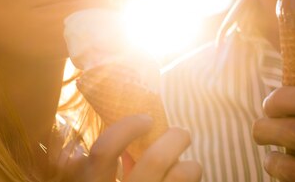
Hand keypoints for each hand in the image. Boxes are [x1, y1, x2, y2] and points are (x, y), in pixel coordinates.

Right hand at [75, 114, 200, 181]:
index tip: (145, 119)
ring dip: (190, 166)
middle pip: (155, 159)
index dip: (126, 128)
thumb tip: (128, 144)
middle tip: (181, 134)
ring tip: (189, 166)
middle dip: (175, 138)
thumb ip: (105, 171)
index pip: (104, 150)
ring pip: (183, 175)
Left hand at [252, 86, 294, 180]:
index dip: (286, 98)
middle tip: (260, 128)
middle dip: (267, 126)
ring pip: (290, 164)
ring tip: (266, 144)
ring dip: (270, 153)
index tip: (270, 103)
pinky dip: (276, 168)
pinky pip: (294, 180)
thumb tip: (283, 88)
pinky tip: (277, 163)